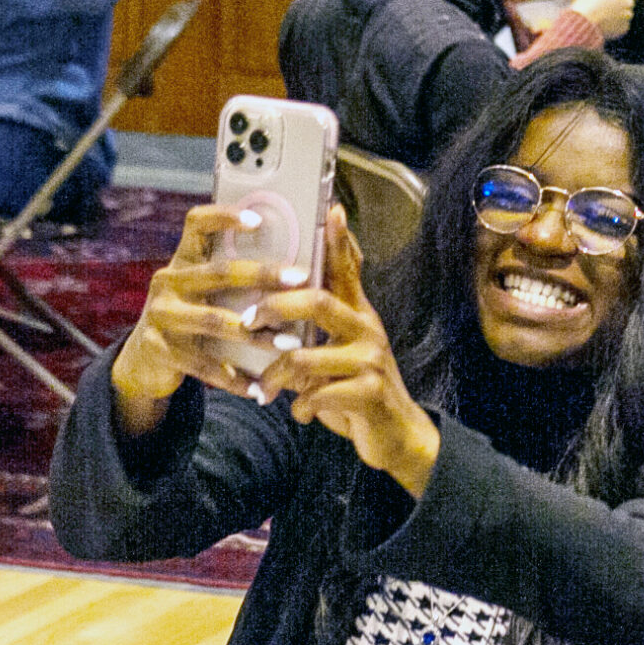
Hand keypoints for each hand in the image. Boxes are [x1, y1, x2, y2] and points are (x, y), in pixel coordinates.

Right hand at [110, 204, 310, 433]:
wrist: (143, 362)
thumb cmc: (194, 317)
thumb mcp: (206, 292)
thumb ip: (237, 276)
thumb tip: (299, 261)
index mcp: (183, 260)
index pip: (196, 223)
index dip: (224, 216)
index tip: (259, 219)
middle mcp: (168, 282)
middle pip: (217, 271)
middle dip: (262, 274)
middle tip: (300, 280)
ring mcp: (160, 316)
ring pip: (213, 320)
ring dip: (255, 334)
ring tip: (290, 343)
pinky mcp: (159, 350)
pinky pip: (203, 364)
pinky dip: (234, 378)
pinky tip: (259, 388)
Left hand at [250, 210, 440, 497]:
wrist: (395, 434)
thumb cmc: (356, 390)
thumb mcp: (339, 353)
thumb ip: (315, 331)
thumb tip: (275, 308)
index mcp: (358, 315)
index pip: (349, 269)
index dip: (339, 241)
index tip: (330, 210)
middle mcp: (367, 330)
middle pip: (318, 301)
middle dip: (276, 308)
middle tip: (248, 321)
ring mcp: (370, 360)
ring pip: (306, 356)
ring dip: (275, 376)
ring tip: (263, 390)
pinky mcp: (370, 392)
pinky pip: (319, 394)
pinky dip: (300, 407)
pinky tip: (299, 414)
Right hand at [567, 0, 638, 39]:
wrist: (583, 21)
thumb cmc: (587, 1)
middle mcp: (628, 2)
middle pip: (629, 3)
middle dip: (621, 5)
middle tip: (606, 7)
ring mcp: (627, 15)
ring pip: (626, 15)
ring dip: (619, 15)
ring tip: (603, 15)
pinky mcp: (624, 27)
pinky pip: (623, 26)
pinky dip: (617, 26)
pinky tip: (605, 24)